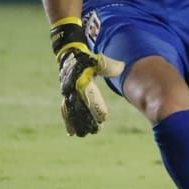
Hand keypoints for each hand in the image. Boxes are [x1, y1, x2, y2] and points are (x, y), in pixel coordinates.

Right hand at [51, 19, 109, 136]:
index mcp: (81, 81)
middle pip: (79, 108)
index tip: (103, 119)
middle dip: (86, 120)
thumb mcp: (97, 60)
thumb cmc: (87, 58)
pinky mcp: (66, 96)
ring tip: (83, 134)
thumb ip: (108, 66)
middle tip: (94, 131)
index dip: (96, 108)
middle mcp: (72, 89)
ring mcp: (67, 93)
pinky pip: (65, 110)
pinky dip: (68, 121)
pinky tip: (71, 132)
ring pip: (71, 111)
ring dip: (77, 123)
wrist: (70, 54)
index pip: (89, 98)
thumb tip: (122, 68)